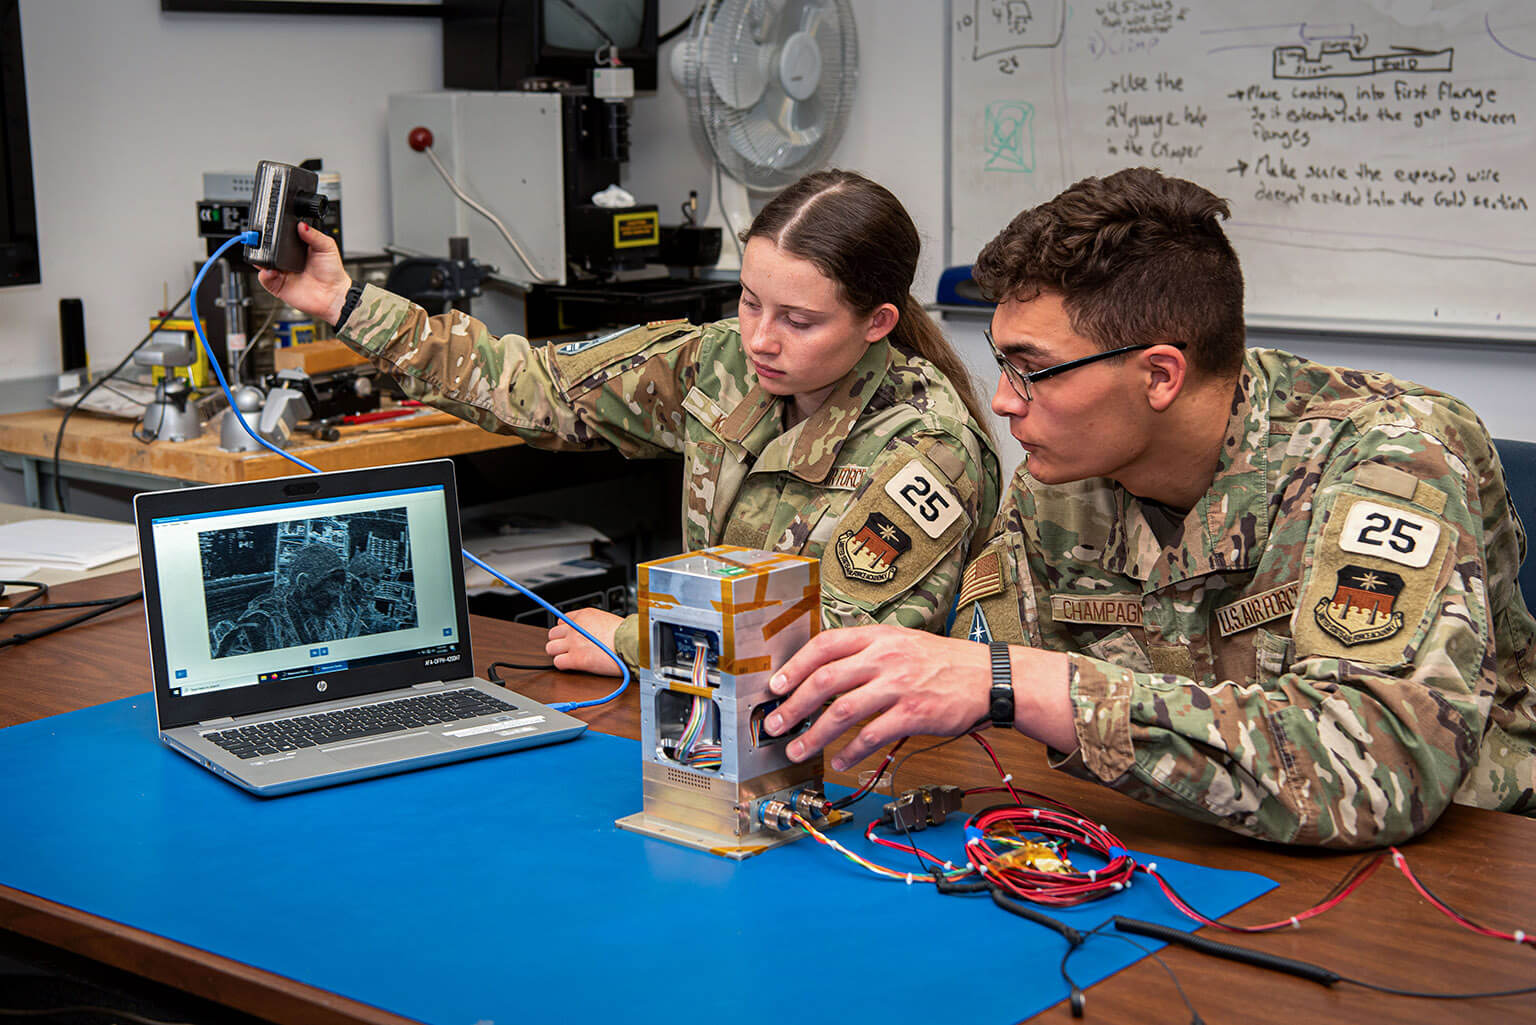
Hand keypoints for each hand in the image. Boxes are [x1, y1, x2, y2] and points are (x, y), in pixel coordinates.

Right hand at [255, 221, 352, 324]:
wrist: (333, 295)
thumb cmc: (333, 273)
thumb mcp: (327, 247)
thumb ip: (314, 235)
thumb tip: (301, 225)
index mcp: (296, 248)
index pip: (280, 237)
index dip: (274, 233)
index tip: (270, 228)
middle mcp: (287, 260)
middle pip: (268, 250)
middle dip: (262, 245)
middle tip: (262, 242)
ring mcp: (281, 273)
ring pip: (263, 263)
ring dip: (261, 259)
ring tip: (268, 258)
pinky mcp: (278, 286)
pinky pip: (264, 279)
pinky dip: (264, 275)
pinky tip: (271, 271)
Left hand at [546, 607, 624, 676]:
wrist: (631, 644)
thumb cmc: (625, 634)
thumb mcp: (606, 620)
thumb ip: (593, 623)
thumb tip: (590, 630)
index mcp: (583, 616)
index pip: (561, 621)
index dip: (565, 631)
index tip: (569, 636)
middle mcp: (576, 628)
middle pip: (553, 634)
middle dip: (559, 642)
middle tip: (568, 648)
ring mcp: (574, 643)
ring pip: (551, 648)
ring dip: (558, 653)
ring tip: (569, 658)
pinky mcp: (576, 659)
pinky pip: (558, 662)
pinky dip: (563, 665)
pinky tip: (571, 666)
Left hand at [763, 625, 992, 770]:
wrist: (988, 677)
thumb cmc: (943, 662)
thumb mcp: (902, 642)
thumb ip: (866, 652)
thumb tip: (824, 672)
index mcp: (878, 637)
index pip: (824, 645)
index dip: (795, 666)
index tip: (775, 686)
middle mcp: (884, 658)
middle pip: (825, 680)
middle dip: (793, 706)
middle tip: (776, 725)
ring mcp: (898, 685)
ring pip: (842, 711)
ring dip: (815, 736)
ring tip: (799, 750)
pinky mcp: (913, 713)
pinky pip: (872, 736)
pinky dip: (851, 752)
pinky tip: (841, 761)